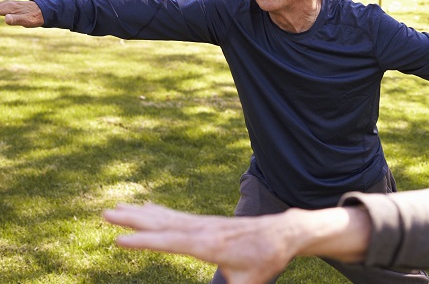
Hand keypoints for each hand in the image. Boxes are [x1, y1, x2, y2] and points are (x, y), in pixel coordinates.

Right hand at [0, 0, 43, 26]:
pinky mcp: (10, 4)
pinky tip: (0, 10)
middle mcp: (7, 4)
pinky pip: (0, 5)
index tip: (3, 19)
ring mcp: (8, 3)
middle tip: (2, 17)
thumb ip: (15, 19)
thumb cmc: (34, 17)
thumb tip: (6, 19)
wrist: (43, 10)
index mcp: (8, 8)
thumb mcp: (26, 20)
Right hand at [104, 203, 295, 283]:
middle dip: (134, 220)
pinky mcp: (207, 222)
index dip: (146, 242)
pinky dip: (158, 211)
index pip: (172, 242)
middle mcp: (204, 230)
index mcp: (211, 246)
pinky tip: (145, 207)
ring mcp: (205, 223)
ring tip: (115, 207)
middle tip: (106, 213)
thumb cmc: (266, 260)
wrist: (283, 233)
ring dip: (141, 213)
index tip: (119, 240)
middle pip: (164, 224)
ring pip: (167, 217)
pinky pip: (177, 215)